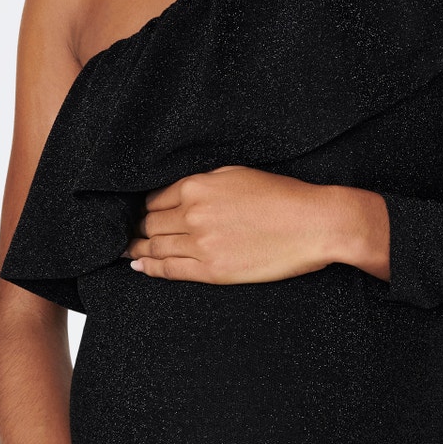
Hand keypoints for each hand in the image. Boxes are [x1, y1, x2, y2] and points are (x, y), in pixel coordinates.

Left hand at [125, 166, 383, 283]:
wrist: (314, 224)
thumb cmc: (284, 196)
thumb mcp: (238, 173)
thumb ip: (205, 182)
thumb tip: (182, 191)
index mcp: (197, 186)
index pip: (154, 199)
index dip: (146, 208)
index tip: (141, 215)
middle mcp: (192, 214)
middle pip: (150, 224)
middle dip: (139, 229)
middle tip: (129, 235)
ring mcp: (200, 244)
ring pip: (155, 247)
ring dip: (138, 250)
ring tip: (128, 252)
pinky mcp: (212, 270)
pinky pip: (169, 270)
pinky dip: (150, 268)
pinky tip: (139, 267)